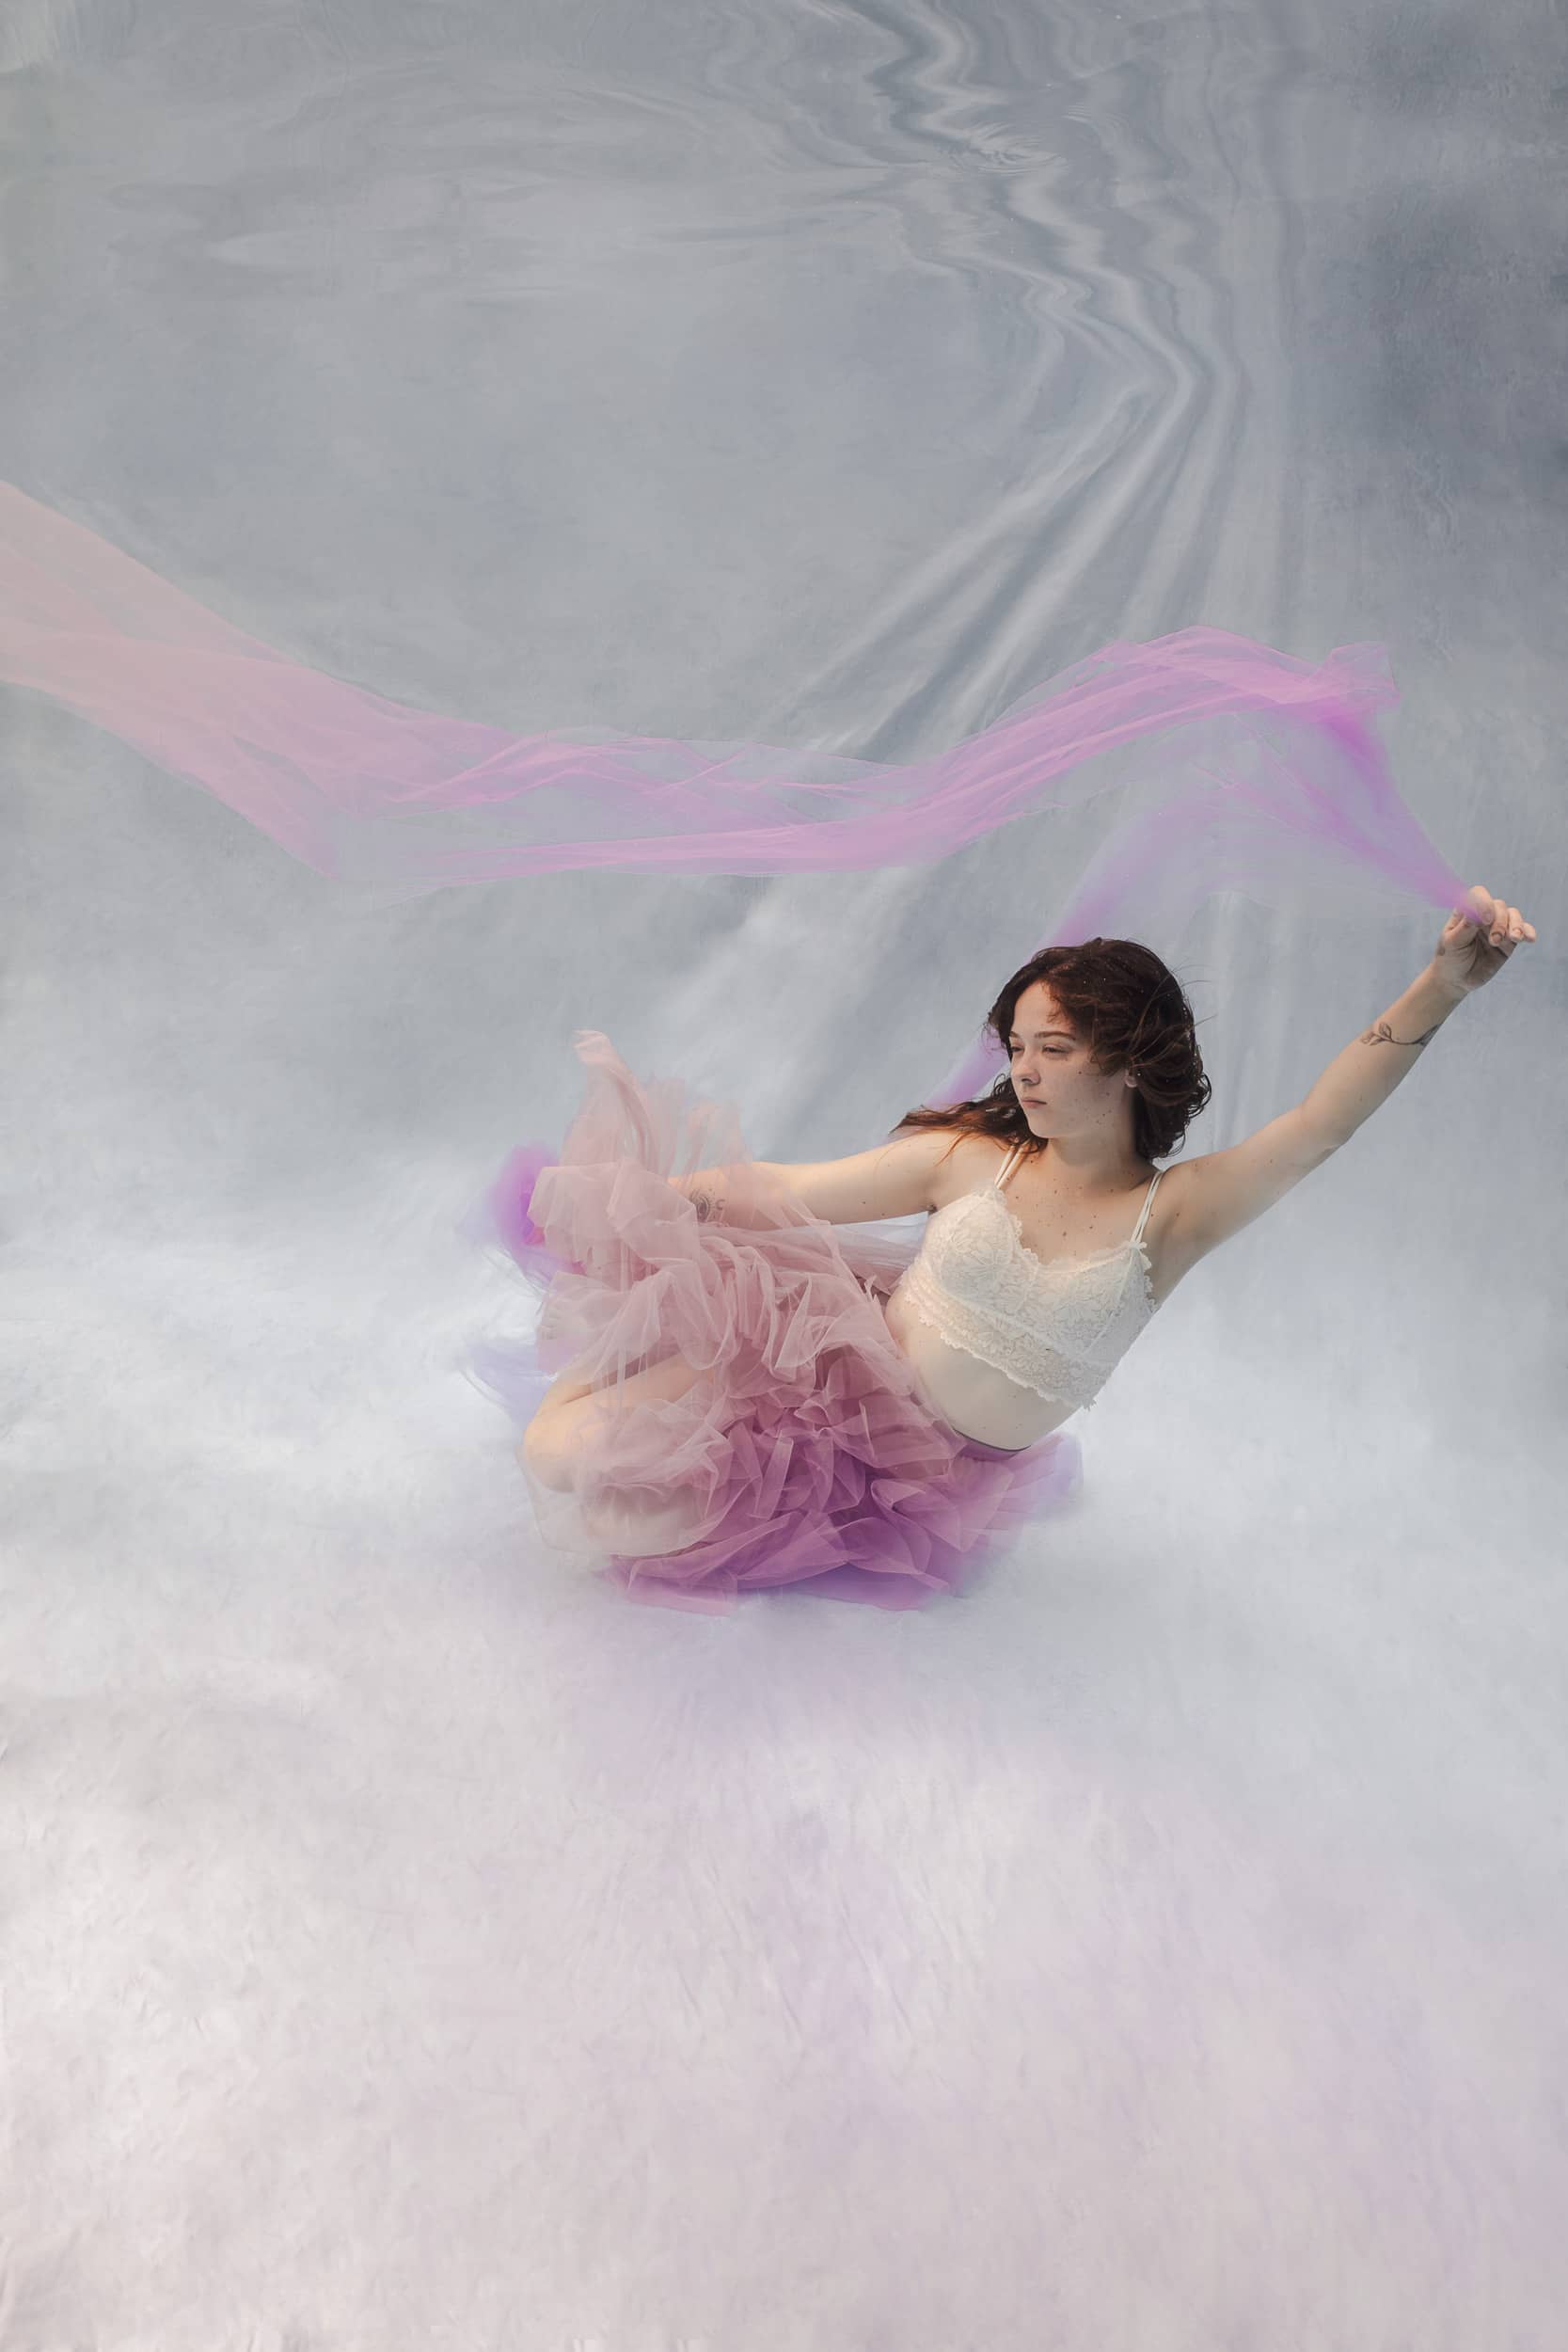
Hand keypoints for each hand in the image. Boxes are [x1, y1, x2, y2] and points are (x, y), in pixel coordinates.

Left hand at [1432, 884, 1536, 998]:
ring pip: (1513, 915)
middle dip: (1499, 923)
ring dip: (1515, 925)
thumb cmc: (1450, 958)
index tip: (1485, 920)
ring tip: (1514, 939)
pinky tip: (1530, 939)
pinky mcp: (1509, 941)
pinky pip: (1523, 930)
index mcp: (1466, 912)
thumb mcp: (1452, 943)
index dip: (1484, 903)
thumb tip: (1479, 911)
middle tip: (1494, 941)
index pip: (1478, 895)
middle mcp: (1483, 916)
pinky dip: (1528, 932)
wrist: (1457, 980)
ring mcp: (1498, 927)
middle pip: (1499, 906)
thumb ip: (1466, 927)